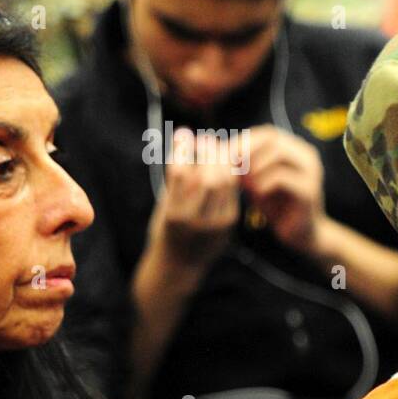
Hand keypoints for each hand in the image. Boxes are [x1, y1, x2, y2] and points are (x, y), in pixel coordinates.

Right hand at [148, 127, 240, 268]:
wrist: (180, 265)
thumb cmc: (167, 228)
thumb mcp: (164, 203)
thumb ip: (175, 174)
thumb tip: (182, 135)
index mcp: (174, 215)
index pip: (181, 175)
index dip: (184, 151)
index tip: (184, 134)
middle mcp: (196, 222)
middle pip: (209, 179)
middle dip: (208, 155)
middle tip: (206, 139)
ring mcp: (216, 224)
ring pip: (225, 184)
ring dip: (222, 162)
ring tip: (216, 149)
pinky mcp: (230, 224)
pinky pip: (232, 193)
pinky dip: (229, 175)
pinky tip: (224, 165)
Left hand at [239, 125, 325, 252]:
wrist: (299, 234)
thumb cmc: (276, 205)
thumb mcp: (256, 179)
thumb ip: (243, 163)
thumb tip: (219, 147)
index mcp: (296, 150)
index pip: (268, 133)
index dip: (245, 141)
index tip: (228, 157)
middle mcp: (307, 156)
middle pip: (273, 139)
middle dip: (248, 152)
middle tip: (233, 169)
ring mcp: (311, 172)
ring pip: (278, 153)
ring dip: (254, 167)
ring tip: (245, 183)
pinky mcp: (309, 191)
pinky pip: (280, 177)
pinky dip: (262, 183)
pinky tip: (256, 194)